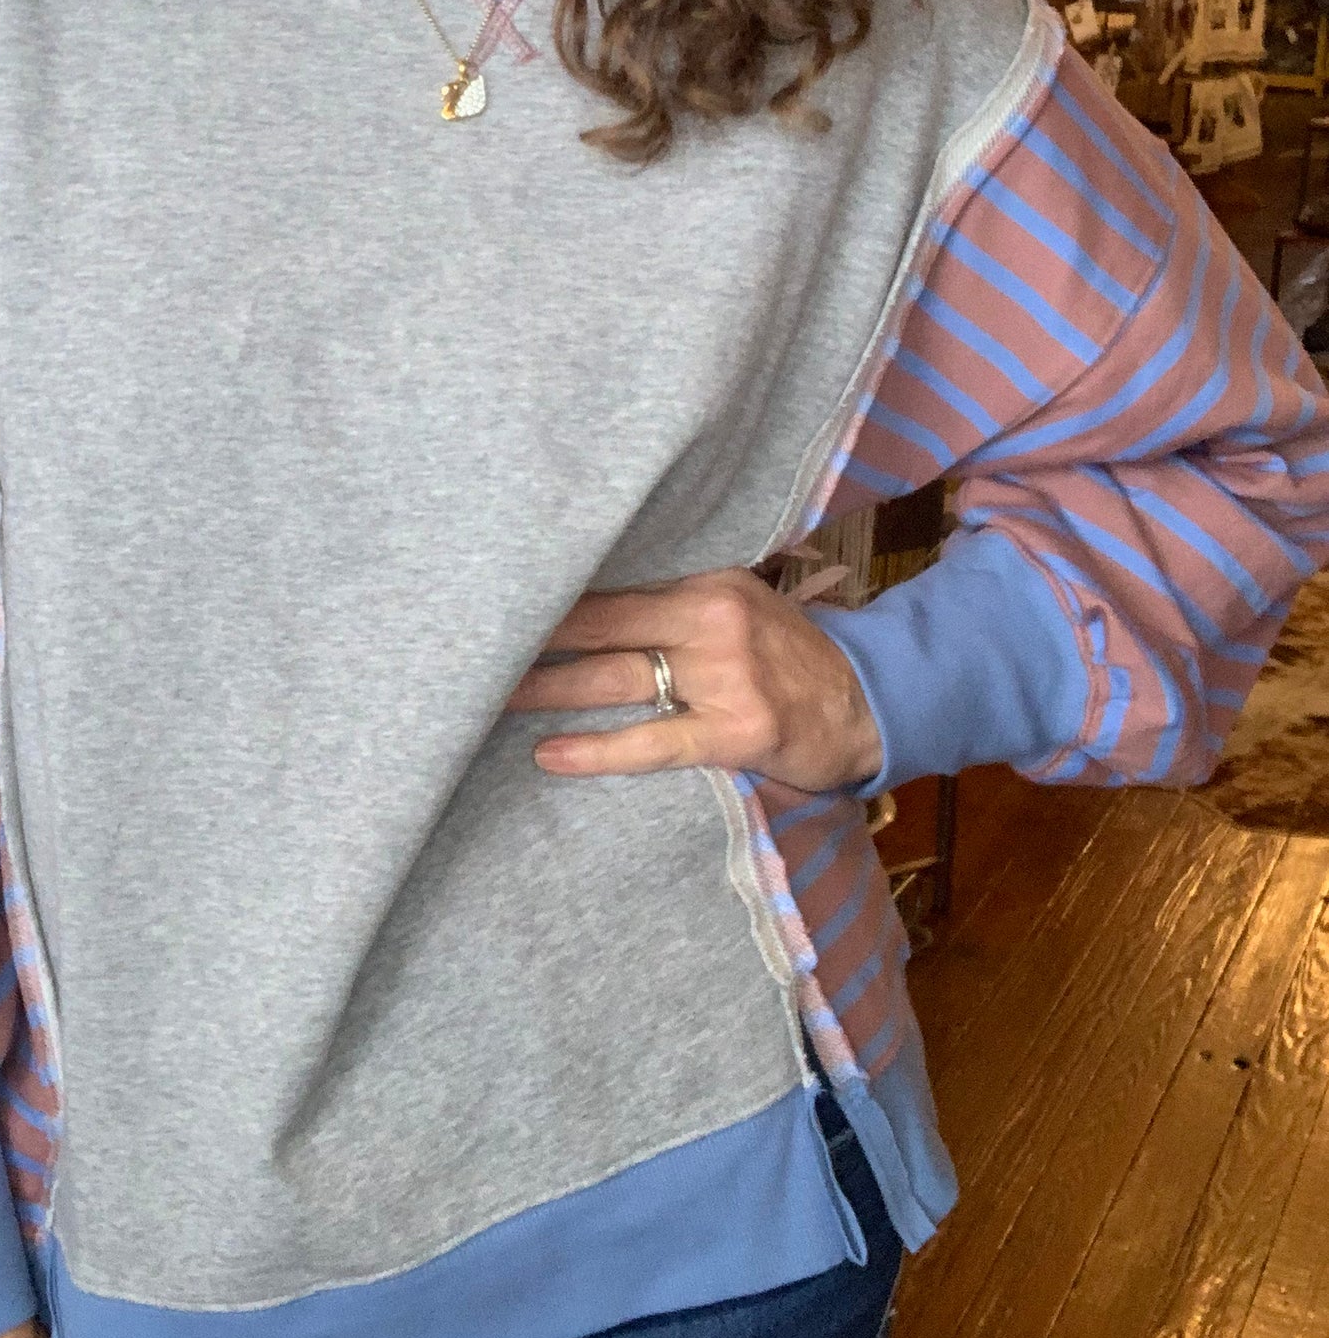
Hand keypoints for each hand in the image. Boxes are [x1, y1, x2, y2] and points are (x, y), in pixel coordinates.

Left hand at [508, 569, 881, 795]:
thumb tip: (581, 601)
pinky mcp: (736, 733)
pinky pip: (652, 742)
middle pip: (600, 625)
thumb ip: (670, 602)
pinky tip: (550, 755)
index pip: (611, 583)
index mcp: (705, 582)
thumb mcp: (736, 607)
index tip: (492, 594)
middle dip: (533, 637)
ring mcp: (726, 677)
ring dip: (548, 690)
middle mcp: (711, 620)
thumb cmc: (786, 656)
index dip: (550, 594)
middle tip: (469, 643)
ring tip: (488, 699)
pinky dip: (598, 750)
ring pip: (615, 679)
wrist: (866, 703)